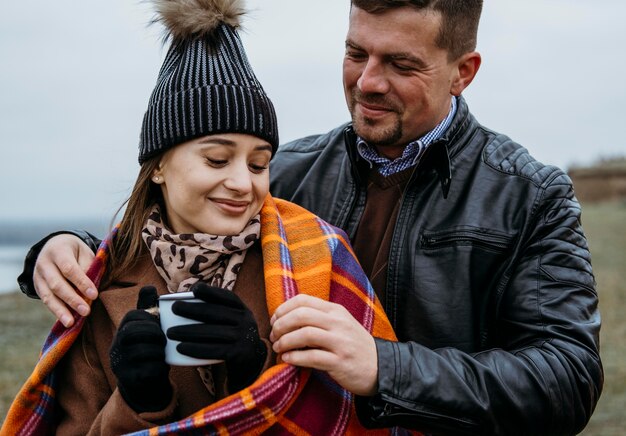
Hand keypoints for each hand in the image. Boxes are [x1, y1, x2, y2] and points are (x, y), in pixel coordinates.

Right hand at [34, 234, 96, 326]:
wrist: (55, 246)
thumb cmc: (76, 252)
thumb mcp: (84, 252)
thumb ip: (88, 267)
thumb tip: (89, 290)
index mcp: (58, 250)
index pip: (69, 268)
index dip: (81, 282)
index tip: (94, 295)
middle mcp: (44, 263)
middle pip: (57, 284)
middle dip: (72, 299)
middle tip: (86, 311)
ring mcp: (38, 276)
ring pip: (48, 295)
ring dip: (60, 310)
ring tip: (71, 322)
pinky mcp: (37, 286)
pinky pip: (46, 300)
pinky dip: (56, 311)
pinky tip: (65, 320)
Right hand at [110, 286, 171, 412]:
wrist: (144, 382)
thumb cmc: (148, 347)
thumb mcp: (147, 327)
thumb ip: (148, 308)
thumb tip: (149, 287)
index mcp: (122, 330)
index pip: (132, 316)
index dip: (149, 317)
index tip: (159, 322)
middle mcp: (117, 346)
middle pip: (132, 332)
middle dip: (153, 332)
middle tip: (164, 338)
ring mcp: (121, 363)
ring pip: (140, 351)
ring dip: (158, 350)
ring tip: (164, 351)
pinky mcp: (129, 379)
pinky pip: (146, 370)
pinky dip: (159, 366)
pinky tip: (163, 365)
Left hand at [167, 282, 266, 391]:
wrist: (252, 361)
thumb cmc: (232, 337)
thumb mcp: (232, 321)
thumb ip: (216, 312)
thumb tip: (184, 302)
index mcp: (242, 309)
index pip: (228, 297)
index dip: (211, 292)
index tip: (195, 289)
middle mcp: (246, 321)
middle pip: (217, 313)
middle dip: (193, 309)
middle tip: (174, 308)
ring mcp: (244, 337)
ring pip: (213, 332)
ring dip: (189, 331)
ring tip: (171, 332)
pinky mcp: (239, 354)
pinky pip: (215, 350)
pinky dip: (196, 349)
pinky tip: (181, 348)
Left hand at [269, 294, 377, 395]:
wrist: (381, 367)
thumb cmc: (354, 345)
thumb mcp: (340, 324)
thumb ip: (318, 318)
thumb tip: (286, 318)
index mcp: (335, 311)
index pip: (303, 300)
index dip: (283, 309)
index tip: (274, 321)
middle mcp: (338, 323)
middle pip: (301, 315)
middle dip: (281, 325)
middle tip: (273, 336)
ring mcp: (340, 342)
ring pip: (305, 334)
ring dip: (285, 342)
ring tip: (279, 348)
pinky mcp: (340, 362)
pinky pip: (312, 357)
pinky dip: (295, 358)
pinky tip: (287, 360)